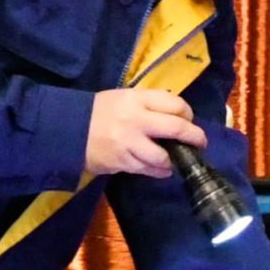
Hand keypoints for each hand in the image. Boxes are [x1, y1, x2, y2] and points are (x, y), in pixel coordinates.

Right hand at [85, 84, 207, 179]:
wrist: (70, 129)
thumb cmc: (101, 111)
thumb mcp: (125, 98)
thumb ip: (150, 105)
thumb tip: (178, 117)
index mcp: (137, 99)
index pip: (175, 104)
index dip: (188, 114)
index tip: (189, 121)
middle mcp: (136, 119)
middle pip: (177, 128)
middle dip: (195, 138)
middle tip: (199, 143)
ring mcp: (129, 142)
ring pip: (163, 156)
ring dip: (174, 160)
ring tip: (175, 161)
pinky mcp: (122, 161)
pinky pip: (148, 169)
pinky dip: (159, 171)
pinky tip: (162, 169)